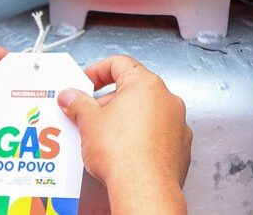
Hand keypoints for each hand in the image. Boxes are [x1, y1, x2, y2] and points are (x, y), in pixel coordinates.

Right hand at [57, 55, 191, 214]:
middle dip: (107, 99)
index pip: (119, 63)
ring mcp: (177, 123)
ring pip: (145, 111)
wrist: (144, 189)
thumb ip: (78, 103)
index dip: (97, 71)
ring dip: (124, 118)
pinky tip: (122, 150)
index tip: (85, 83)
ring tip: (103, 135)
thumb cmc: (123, 154)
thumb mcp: (88, 121)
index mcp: (145, 85)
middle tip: (88, 113)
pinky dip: (140, 136)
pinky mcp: (181, 146)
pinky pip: (156, 132)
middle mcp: (167, 100)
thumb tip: (71, 97)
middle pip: (132, 89)